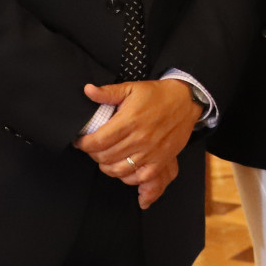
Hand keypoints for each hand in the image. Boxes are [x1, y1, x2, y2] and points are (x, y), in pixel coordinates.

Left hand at [74, 79, 198, 200]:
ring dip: (107, 167)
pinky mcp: (161, 160)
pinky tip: (123, 168)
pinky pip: (140, 177)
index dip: (84, 144)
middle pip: (105, 157)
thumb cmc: (157, 94)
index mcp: (129, 120)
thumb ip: (108, 92)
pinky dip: (128, 177)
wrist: (186, 100)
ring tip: (105, 159)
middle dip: (93, 155)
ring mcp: (151, 152)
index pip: (98, 141)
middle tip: (92, 149)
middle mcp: (139, 138)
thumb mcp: (131, 87)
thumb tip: (88, 90)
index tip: (80, 142)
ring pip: (119, 170)